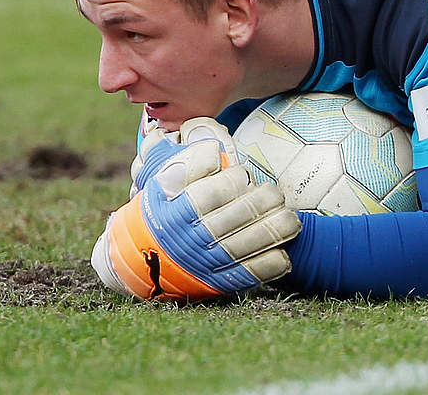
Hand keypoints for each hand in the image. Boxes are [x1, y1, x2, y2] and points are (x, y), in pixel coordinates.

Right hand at [91, 129, 299, 301]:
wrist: (139, 260)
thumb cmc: (158, 210)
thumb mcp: (158, 181)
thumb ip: (184, 160)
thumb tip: (209, 143)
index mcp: (178, 211)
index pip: (213, 193)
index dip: (234, 180)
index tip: (242, 174)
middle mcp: (193, 239)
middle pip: (239, 216)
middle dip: (264, 200)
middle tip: (272, 193)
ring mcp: (208, 264)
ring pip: (250, 245)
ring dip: (276, 229)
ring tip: (288, 218)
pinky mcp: (220, 283)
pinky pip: (252, 274)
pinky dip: (272, 263)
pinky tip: (282, 251)